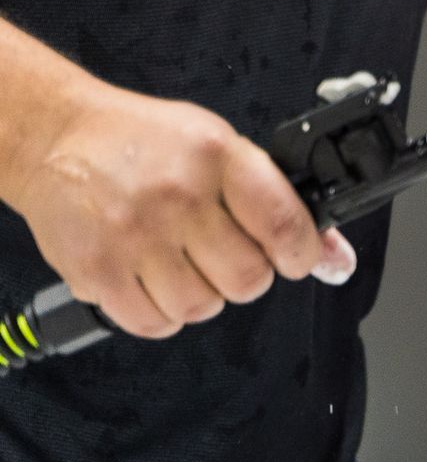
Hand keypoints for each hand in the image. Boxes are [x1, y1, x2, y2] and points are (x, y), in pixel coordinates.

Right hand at [4, 82, 355, 338]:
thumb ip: (278, 200)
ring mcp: (134, 236)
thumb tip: (335, 258)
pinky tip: (153, 280)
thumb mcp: (220, 147)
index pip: (285, 225)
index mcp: (217, 158)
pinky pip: (154, 323)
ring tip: (182, 263)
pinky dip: (162, 313)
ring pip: (201, 307)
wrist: (57, 138)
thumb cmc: (144, 143)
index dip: (303, 254)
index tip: (297, 259)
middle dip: (247, 276)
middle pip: (247, 279)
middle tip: (227, 256)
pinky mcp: (96, 270)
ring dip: (202, 296)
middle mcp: (177, 197)